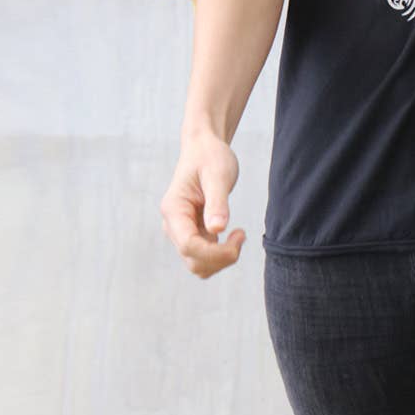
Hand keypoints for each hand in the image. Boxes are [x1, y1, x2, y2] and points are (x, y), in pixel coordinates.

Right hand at [160, 131, 246, 277]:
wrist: (204, 149)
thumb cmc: (210, 157)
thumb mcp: (218, 174)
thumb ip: (217, 201)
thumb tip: (217, 228)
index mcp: (173, 210)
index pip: (189, 246)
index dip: (216, 251)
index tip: (241, 234)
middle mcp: (173, 225)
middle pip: (193, 261)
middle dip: (221, 258)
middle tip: (242, 235)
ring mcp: (181, 231)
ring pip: (198, 265)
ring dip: (221, 259)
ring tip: (238, 235)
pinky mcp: (192, 233)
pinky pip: (204, 258)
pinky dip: (221, 254)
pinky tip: (234, 235)